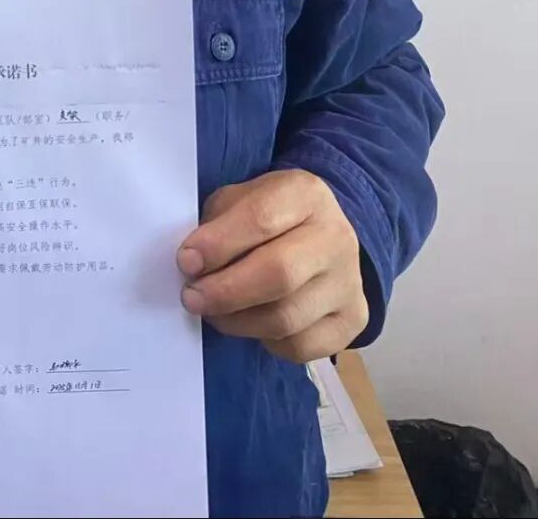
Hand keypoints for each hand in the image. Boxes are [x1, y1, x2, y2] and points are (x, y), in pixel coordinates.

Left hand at [176, 170, 367, 363]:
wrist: (320, 232)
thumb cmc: (268, 215)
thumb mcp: (240, 199)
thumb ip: (217, 224)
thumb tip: (192, 264)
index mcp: (305, 193)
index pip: (261, 220)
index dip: (218, 245)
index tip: (186, 262)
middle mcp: (336, 236)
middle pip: (279, 274)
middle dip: (225, 292)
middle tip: (192, 297)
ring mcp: (350, 281)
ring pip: (286, 318)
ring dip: (237, 321)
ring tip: (213, 312)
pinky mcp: (353, 320)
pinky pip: (300, 347)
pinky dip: (266, 342)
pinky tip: (251, 323)